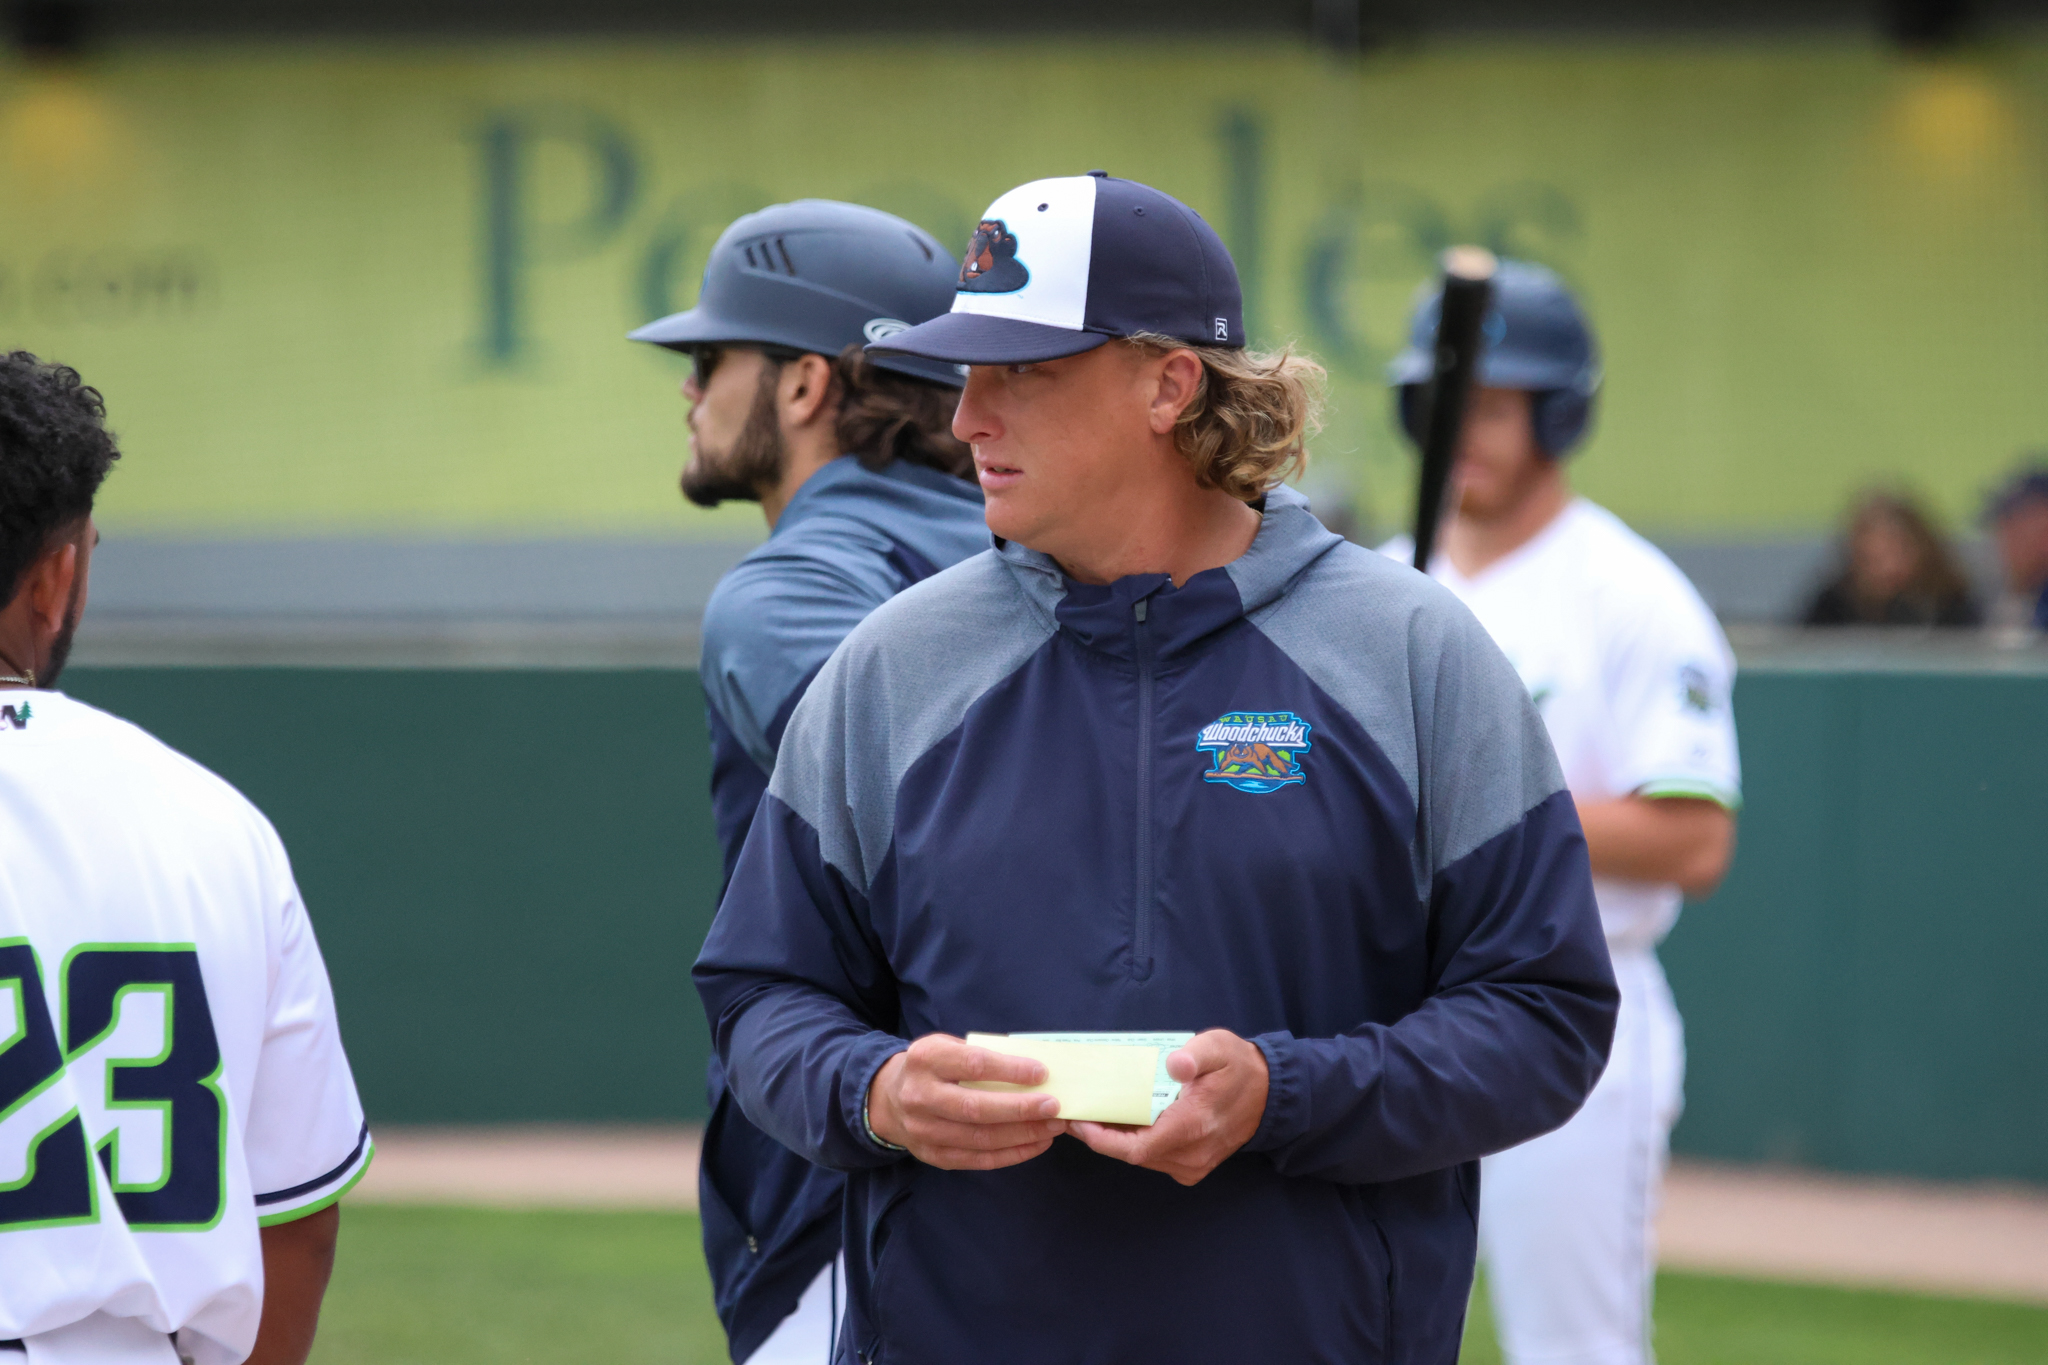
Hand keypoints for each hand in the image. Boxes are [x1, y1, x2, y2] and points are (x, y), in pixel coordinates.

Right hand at [868, 1033, 1066, 1170]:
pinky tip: (1037, 1144)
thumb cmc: (932, 1067)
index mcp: (926, 1059)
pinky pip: (978, 1160)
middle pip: (976, 1108)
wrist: (889, 1099)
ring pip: (980, 1138)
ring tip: (1053, 1127)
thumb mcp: (947, 1047)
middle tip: (1054, 1107)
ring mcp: (923, 1131)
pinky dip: (1012, 1154)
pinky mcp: (933, 1156)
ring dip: (1023, 1134)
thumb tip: (1036, 1071)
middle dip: (1020, 1109)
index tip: (1042, 1073)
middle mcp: (920, 1096)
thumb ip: (982, 1056)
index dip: (1010, 1070)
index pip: (973, 1064)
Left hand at [1068, 1029, 1268, 1186]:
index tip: (1079, 1122)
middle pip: (1134, 1154)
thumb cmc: (1239, 1067)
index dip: (1102, 1140)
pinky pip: (1156, 1157)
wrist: (1270, 1094)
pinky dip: (1135, 1142)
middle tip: (1078, 1112)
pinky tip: (1123, 1121)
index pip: (1136, 1148)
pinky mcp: (1194, 1166)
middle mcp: (1192, 1154)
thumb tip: (1174, 1064)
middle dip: (1102, 1136)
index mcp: (1193, 1127)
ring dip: (1117, 1140)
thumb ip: (1195, 1054)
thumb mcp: (1218, 1048)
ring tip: (1095, 1114)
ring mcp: (1193, 1164)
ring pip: (1143, 1157)